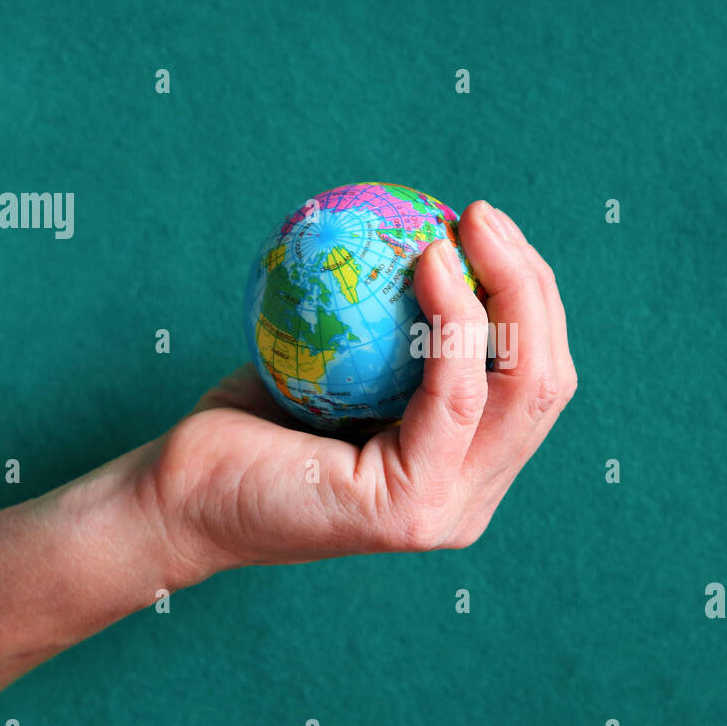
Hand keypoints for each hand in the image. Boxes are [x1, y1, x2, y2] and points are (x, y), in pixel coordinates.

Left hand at [139, 200, 576, 585]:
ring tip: (471, 226)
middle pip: (547, 381)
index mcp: (465, 468)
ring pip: (525, 388)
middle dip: (532, 285)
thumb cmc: (250, 423)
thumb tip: (433, 234)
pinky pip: (455, 397)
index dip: (529, 294)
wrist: (179, 498)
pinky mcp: (411, 509)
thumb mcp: (339, 361)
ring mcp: (448, 509)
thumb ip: (395, 325)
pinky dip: (453, 320)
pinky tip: (429, 261)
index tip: (484, 225)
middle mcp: (471, 496)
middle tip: (483, 216)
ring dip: (509, 291)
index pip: (534, 376)